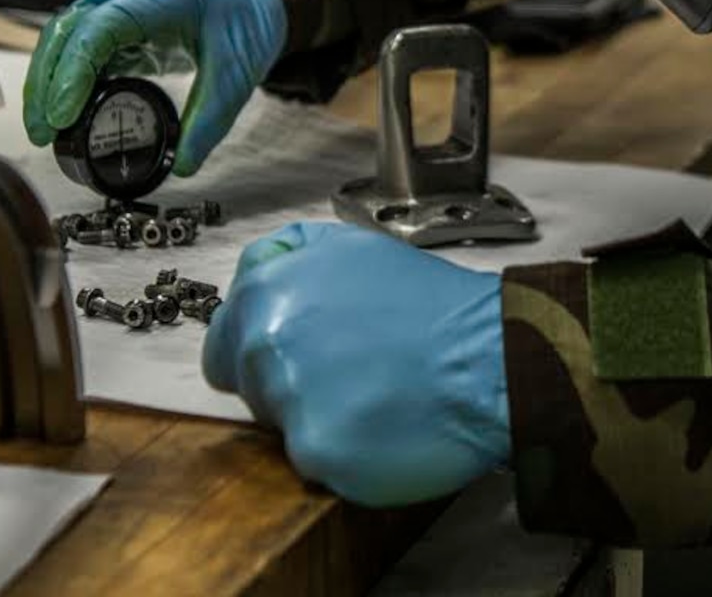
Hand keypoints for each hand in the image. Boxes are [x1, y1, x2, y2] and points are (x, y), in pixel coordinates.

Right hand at [23, 0, 286, 174]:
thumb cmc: (244, 14)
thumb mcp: (238, 70)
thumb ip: (211, 119)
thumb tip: (184, 166)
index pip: (99, 29)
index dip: (73, 71)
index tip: (61, 114)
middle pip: (67, 31)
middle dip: (46, 83)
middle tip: (42, 135)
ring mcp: (117, 7)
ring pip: (65, 38)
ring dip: (47, 82)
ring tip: (44, 132)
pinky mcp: (116, 25)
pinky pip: (79, 48)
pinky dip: (65, 79)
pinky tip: (62, 114)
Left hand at [204, 222, 509, 506]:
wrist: (489, 355)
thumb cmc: (431, 306)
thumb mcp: (353, 248)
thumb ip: (288, 259)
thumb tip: (253, 277)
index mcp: (268, 293)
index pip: (222, 343)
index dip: (260, 351)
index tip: (299, 356)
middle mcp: (265, 343)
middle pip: (250, 386)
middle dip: (289, 384)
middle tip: (350, 372)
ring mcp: (289, 400)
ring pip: (282, 427)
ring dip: (318, 418)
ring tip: (373, 395)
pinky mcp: (318, 450)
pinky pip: (316, 463)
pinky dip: (346, 453)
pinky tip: (383, 426)